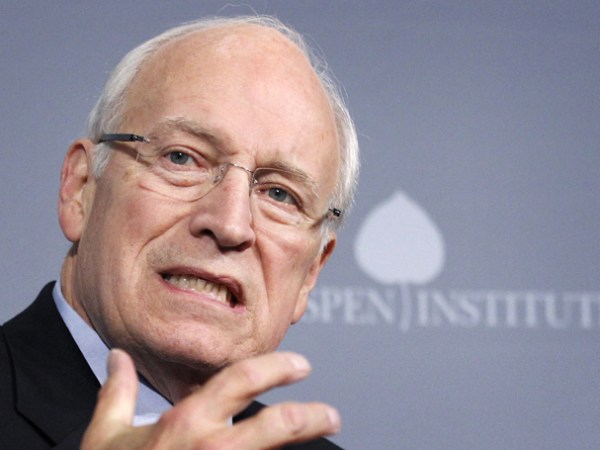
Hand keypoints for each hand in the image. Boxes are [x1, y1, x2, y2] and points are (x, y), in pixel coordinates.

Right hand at [81, 349, 340, 448]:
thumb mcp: (105, 435)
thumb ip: (117, 391)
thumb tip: (118, 357)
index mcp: (186, 421)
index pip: (243, 378)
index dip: (278, 367)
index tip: (300, 366)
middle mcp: (211, 446)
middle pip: (280, 424)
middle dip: (312, 415)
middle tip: (331, 414)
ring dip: (306, 442)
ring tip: (324, 433)